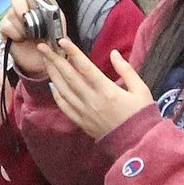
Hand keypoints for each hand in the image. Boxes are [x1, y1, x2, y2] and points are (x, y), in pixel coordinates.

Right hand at [0, 0, 54, 80]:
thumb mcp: (57, 18)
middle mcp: (24, 3)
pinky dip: (16, 33)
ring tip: (32, 35)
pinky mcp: (6, 28)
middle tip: (28, 17)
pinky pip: (6, 25)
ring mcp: (13, 15)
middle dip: (21, 5)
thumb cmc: (53, 38)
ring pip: (11, 12)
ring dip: (23, 26)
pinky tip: (22, 39)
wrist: (46, 59)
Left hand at [41, 42, 155, 139]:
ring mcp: (84, 112)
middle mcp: (92, 100)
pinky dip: (56, 95)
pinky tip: (51, 85)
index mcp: (107, 91)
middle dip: (54, 60)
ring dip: (52, 74)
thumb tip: (113, 53)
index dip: (73, 52)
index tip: (62, 40)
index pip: (85, 67)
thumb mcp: (141, 90)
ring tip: (45, 60)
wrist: (138, 144)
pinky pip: (64, 107)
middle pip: (68, 77)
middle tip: (42, 46)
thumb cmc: (141, 115)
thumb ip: (126, 70)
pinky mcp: (81, 122)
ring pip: (63, 90)